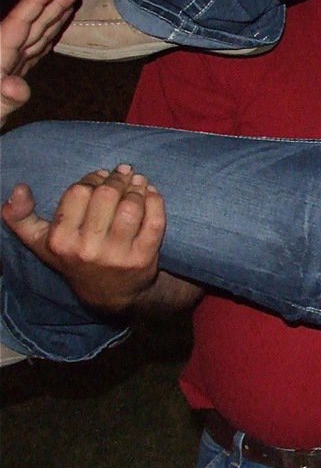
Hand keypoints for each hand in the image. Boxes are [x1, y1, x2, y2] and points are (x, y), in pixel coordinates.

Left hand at [1, 0, 79, 126]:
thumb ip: (4, 99)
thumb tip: (16, 86)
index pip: (19, 25)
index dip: (35, 3)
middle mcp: (3, 58)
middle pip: (29, 26)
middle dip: (50, 6)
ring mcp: (8, 66)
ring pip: (34, 36)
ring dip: (52, 19)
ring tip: (70, 3)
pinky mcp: (12, 76)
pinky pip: (34, 52)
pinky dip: (47, 40)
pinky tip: (54, 33)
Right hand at [2, 165, 165, 311]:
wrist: (109, 294)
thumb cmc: (73, 258)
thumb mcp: (40, 242)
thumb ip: (20, 218)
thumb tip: (18, 190)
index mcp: (60, 240)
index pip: (79, 192)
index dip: (93, 178)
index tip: (101, 176)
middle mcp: (87, 249)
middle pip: (107, 196)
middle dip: (118, 179)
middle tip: (123, 173)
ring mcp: (117, 255)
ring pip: (132, 207)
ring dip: (138, 187)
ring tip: (138, 182)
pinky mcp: (144, 258)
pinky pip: (155, 221)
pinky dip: (156, 201)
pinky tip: (151, 194)